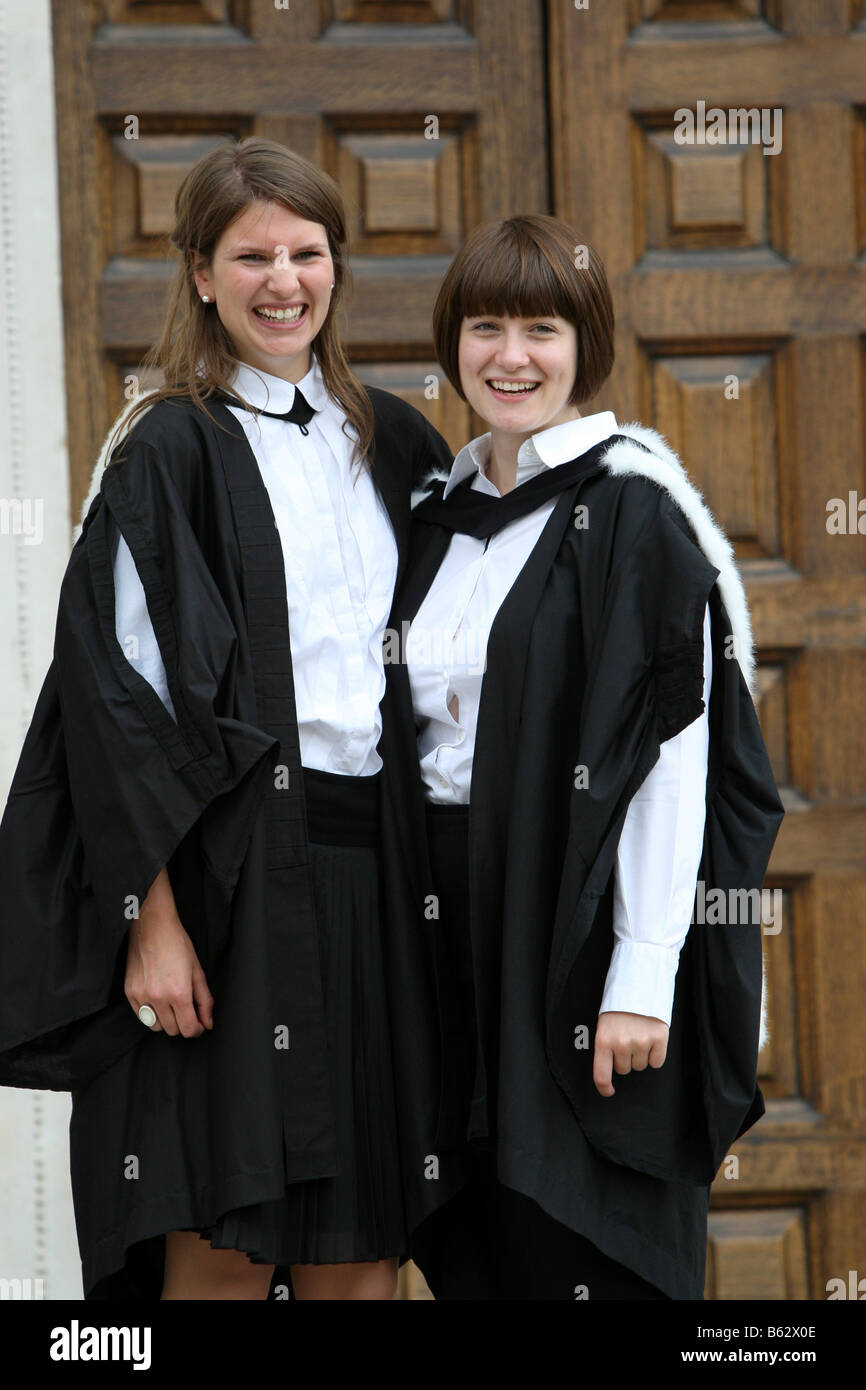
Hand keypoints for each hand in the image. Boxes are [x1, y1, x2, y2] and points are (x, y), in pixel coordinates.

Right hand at [125, 909, 213, 1037]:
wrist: (152, 926)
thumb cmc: (177, 944)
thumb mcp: (197, 970)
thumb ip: (205, 1000)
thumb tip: (207, 1023)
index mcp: (179, 993)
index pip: (188, 1029)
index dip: (196, 1029)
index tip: (198, 1023)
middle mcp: (158, 997)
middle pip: (173, 1030)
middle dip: (183, 1023)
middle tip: (187, 1010)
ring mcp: (141, 996)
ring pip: (156, 1027)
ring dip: (167, 1021)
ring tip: (172, 1004)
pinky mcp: (129, 992)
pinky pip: (142, 1017)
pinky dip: (151, 1014)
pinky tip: (158, 1000)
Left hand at [592, 1011, 668, 1096]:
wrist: (637, 989)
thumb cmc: (617, 1012)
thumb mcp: (603, 1027)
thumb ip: (605, 1049)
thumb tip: (605, 1078)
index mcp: (603, 1040)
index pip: (601, 1076)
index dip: (605, 1088)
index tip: (609, 1091)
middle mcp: (622, 1042)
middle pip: (624, 1070)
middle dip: (624, 1059)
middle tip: (625, 1039)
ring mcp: (641, 1040)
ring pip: (640, 1066)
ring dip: (639, 1055)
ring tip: (637, 1035)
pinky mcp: (659, 1037)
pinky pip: (657, 1062)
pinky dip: (655, 1054)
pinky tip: (650, 1039)